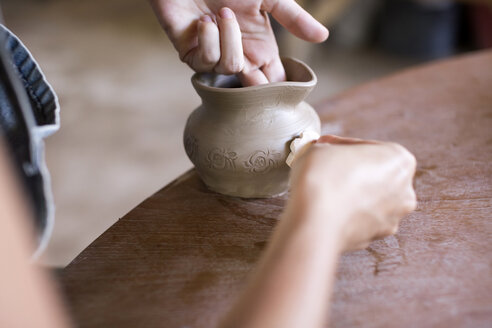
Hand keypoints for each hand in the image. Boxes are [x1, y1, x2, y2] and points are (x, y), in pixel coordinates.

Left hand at [149, 0, 327, 85]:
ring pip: (230, 69)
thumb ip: (293, 18)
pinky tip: (205, 21)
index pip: (275, 78)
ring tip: (223, 13)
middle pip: (253, 88)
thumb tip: (323, 37)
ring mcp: (215, 56)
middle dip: (258, 83)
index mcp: (259, 46)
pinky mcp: (191, 54)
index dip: (281, 87)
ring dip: (229, 38)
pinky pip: (206, 61)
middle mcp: (239, 55)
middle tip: (257, 69)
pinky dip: (208, 38)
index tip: (289, 90)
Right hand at [289, 135, 416, 251]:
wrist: (314, 222)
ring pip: (369, 200)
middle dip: (352, 172)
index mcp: (400, 160)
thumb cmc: (323, 178)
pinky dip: (346, 213)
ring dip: (350, 194)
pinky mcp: (374, 238)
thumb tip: (324, 151)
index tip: (326, 148)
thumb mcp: (321, 147)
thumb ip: (328, 148)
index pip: (368, 147)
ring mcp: (392, 218)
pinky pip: (360, 219)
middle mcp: (404, 191)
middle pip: (375, 175)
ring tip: (325, 190)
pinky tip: (327, 209)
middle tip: (326, 169)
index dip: (342, 146)